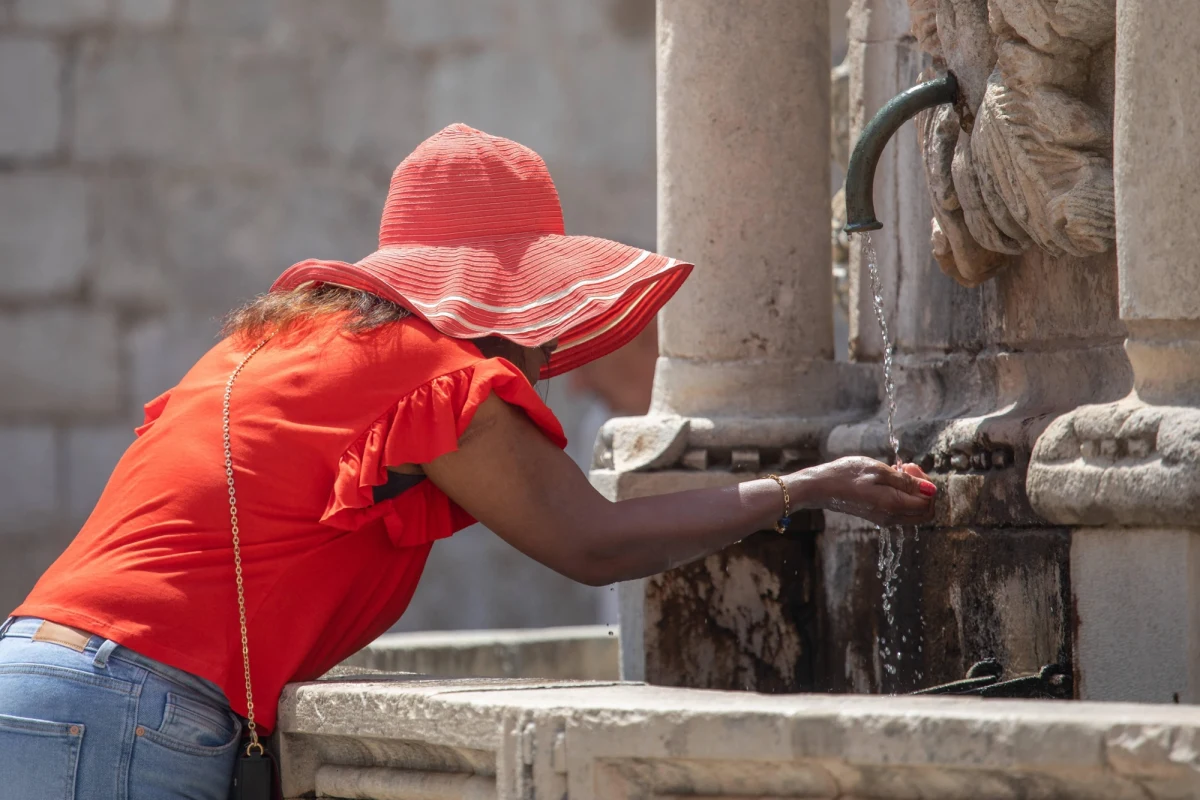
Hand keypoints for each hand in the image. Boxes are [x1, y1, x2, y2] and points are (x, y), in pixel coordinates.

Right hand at [798, 456, 935, 525]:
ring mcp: (885, 518)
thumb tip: (931, 490)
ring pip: (914, 511)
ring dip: (913, 491)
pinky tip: (888, 479)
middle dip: (924, 490)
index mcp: (894, 506)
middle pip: (924, 511)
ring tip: (896, 471)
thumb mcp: (878, 470)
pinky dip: (902, 495)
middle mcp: (892, 517)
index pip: (928, 503)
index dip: (926, 484)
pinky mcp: (878, 515)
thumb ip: (907, 482)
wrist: (820, 487)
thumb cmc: (846, 475)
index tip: (910, 467)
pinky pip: (901, 509)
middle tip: (908, 469)